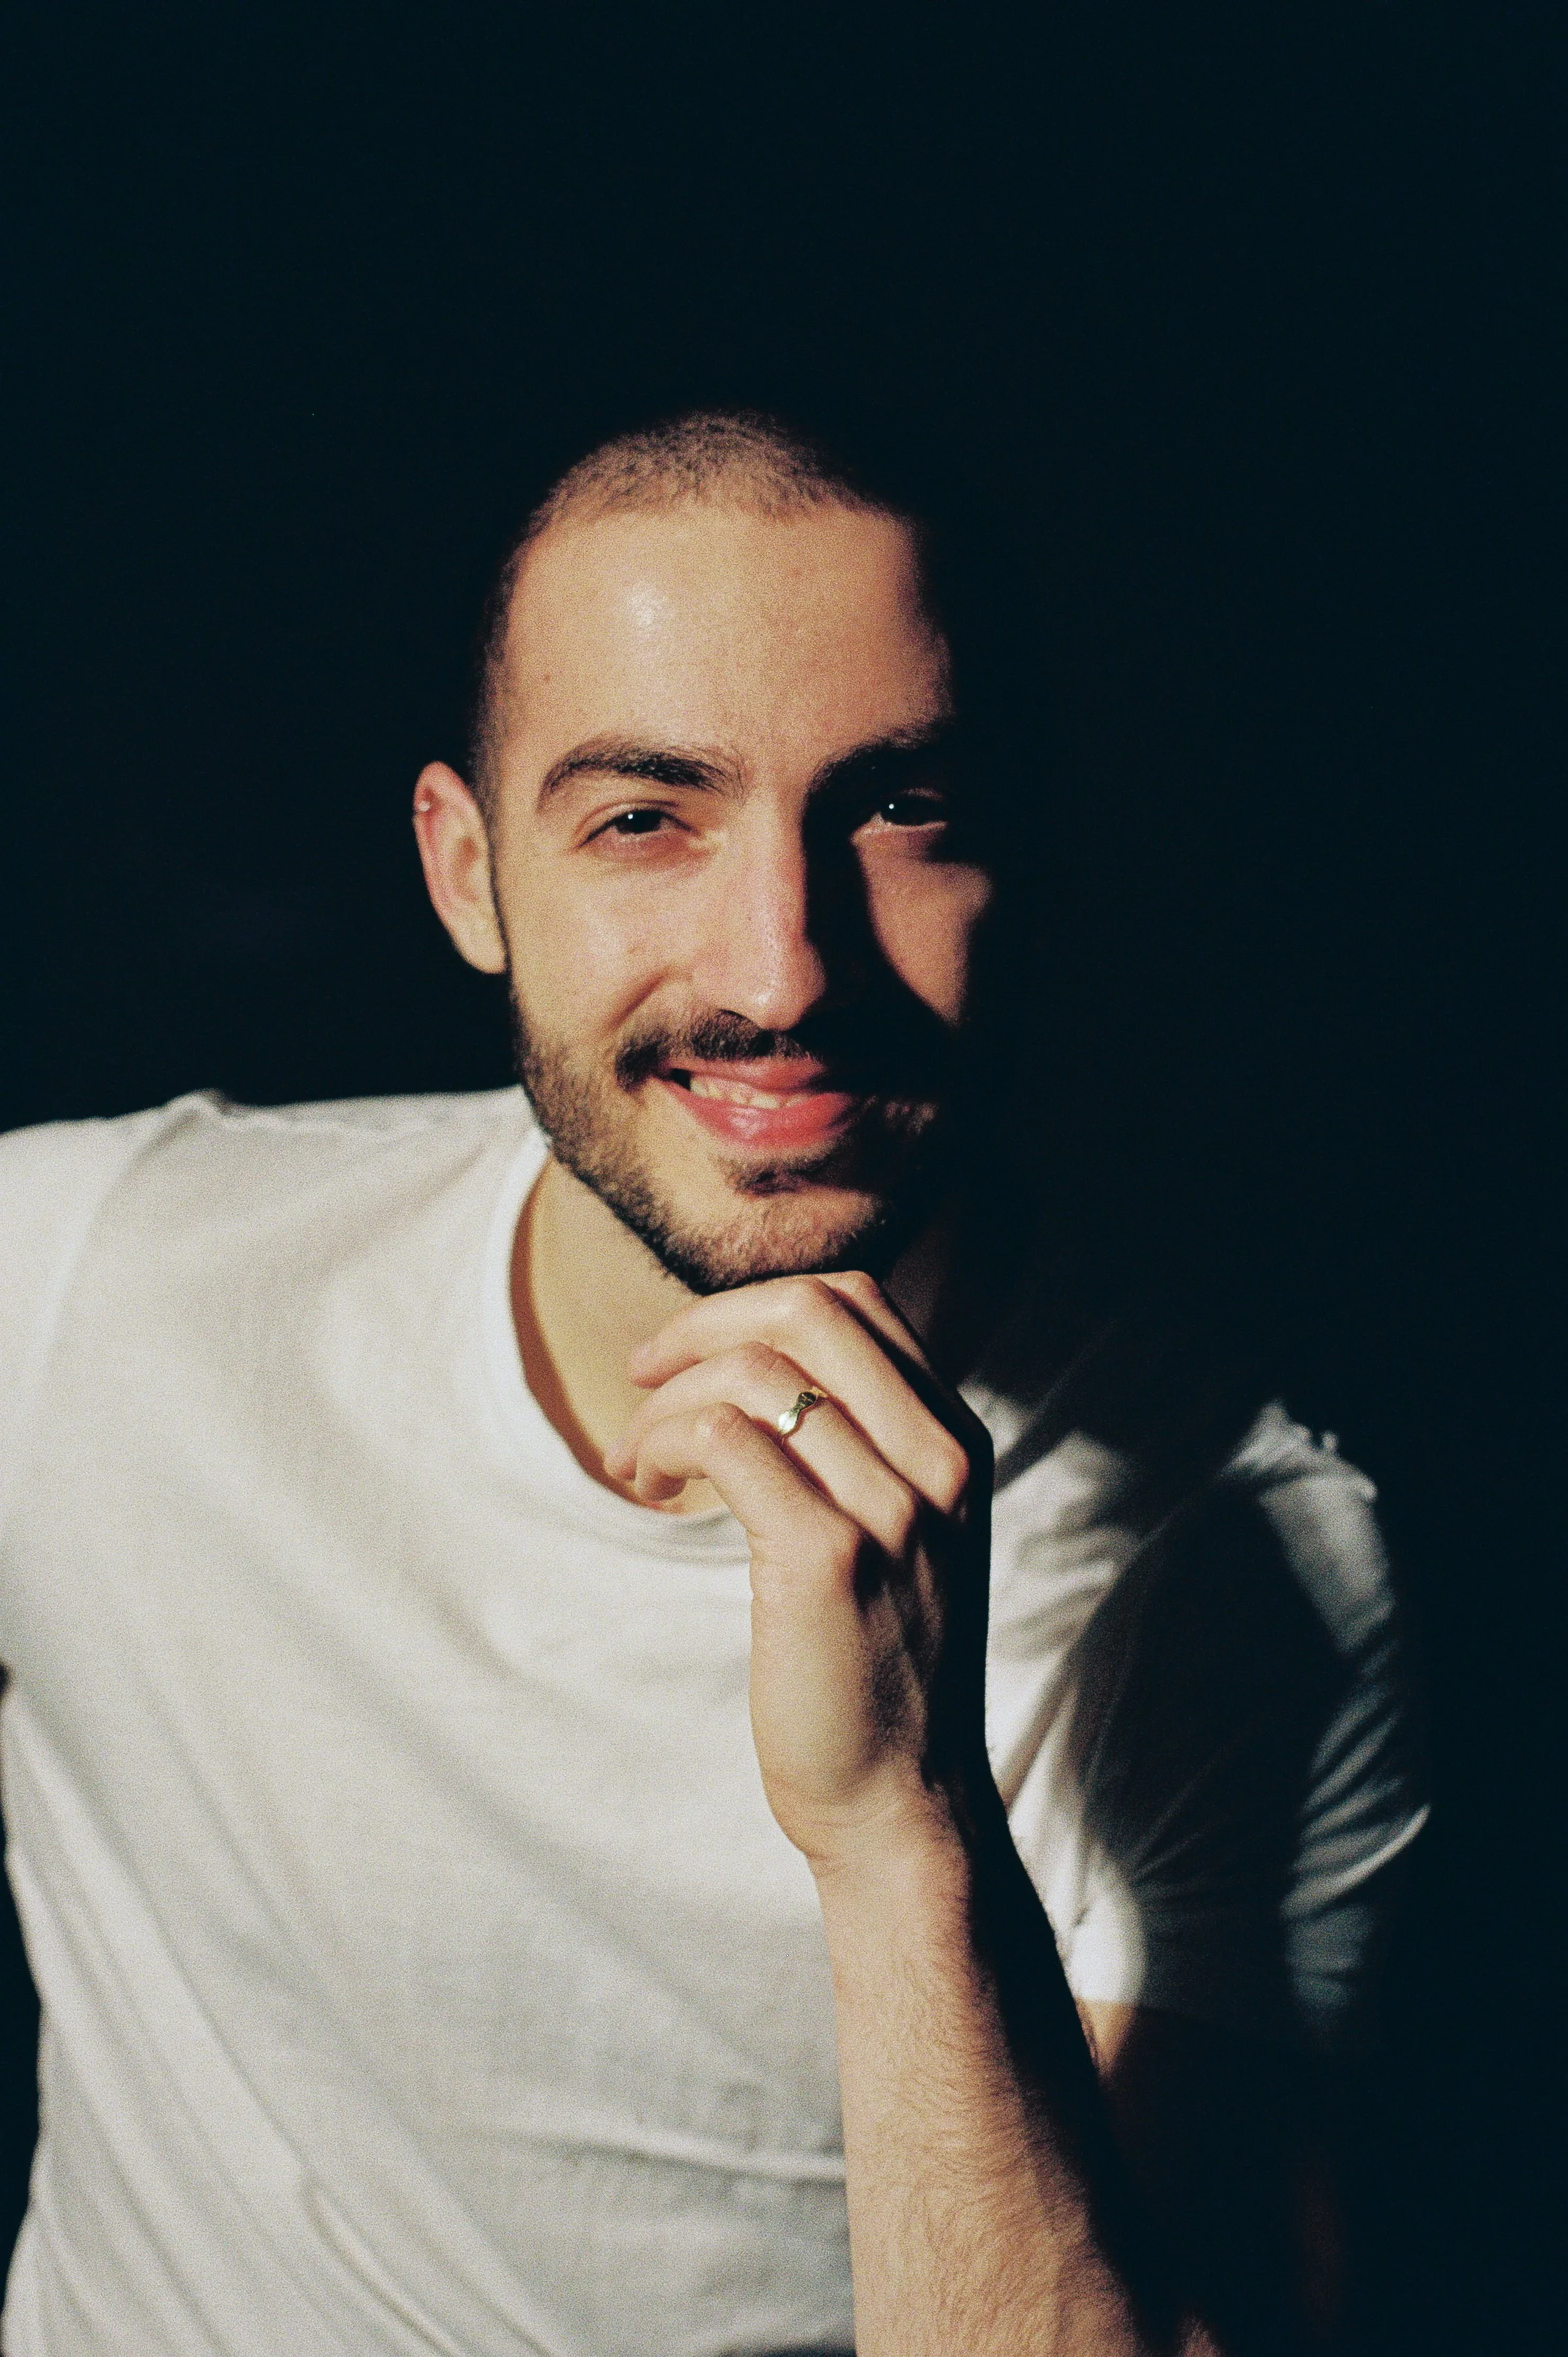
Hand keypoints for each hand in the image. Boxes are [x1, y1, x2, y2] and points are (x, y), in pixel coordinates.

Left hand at [604, 1272, 994, 1873]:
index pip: (859, 1302)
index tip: (691, 1356)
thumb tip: (759, 1368)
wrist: (905, 1804)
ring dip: (667, 1401)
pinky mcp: (826, 1559)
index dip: (754, 1307)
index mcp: (958, 1445)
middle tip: (643, 1379)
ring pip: (755, 1372)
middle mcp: (939, 1464)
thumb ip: (865, 1450)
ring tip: (638, 1462)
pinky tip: (649, 1487)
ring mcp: (891, 1510)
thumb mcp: (906, 1536)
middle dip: (702, 1326)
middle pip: (809, 1310)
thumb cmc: (881, 1672)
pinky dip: (665, 1442)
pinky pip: (725, 1439)